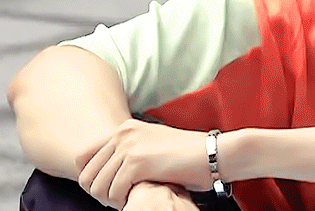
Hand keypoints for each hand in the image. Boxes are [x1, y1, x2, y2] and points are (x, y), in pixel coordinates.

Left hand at [77, 118, 211, 208]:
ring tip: (130, 198)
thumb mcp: (152, 146)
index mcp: (125, 128)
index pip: (84, 157)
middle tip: (119, 198)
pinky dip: (123, 202)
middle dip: (100, 192)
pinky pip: (114, 192)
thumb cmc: (188, 155)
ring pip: (98, 186)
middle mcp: (123, 134)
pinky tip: (139, 196)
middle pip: (87, 175)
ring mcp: (129, 147)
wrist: (213, 154)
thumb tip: (103, 176)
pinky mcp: (137, 163)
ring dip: (111, 200)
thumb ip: (128, 153)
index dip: (92, 179)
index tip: (108, 189)